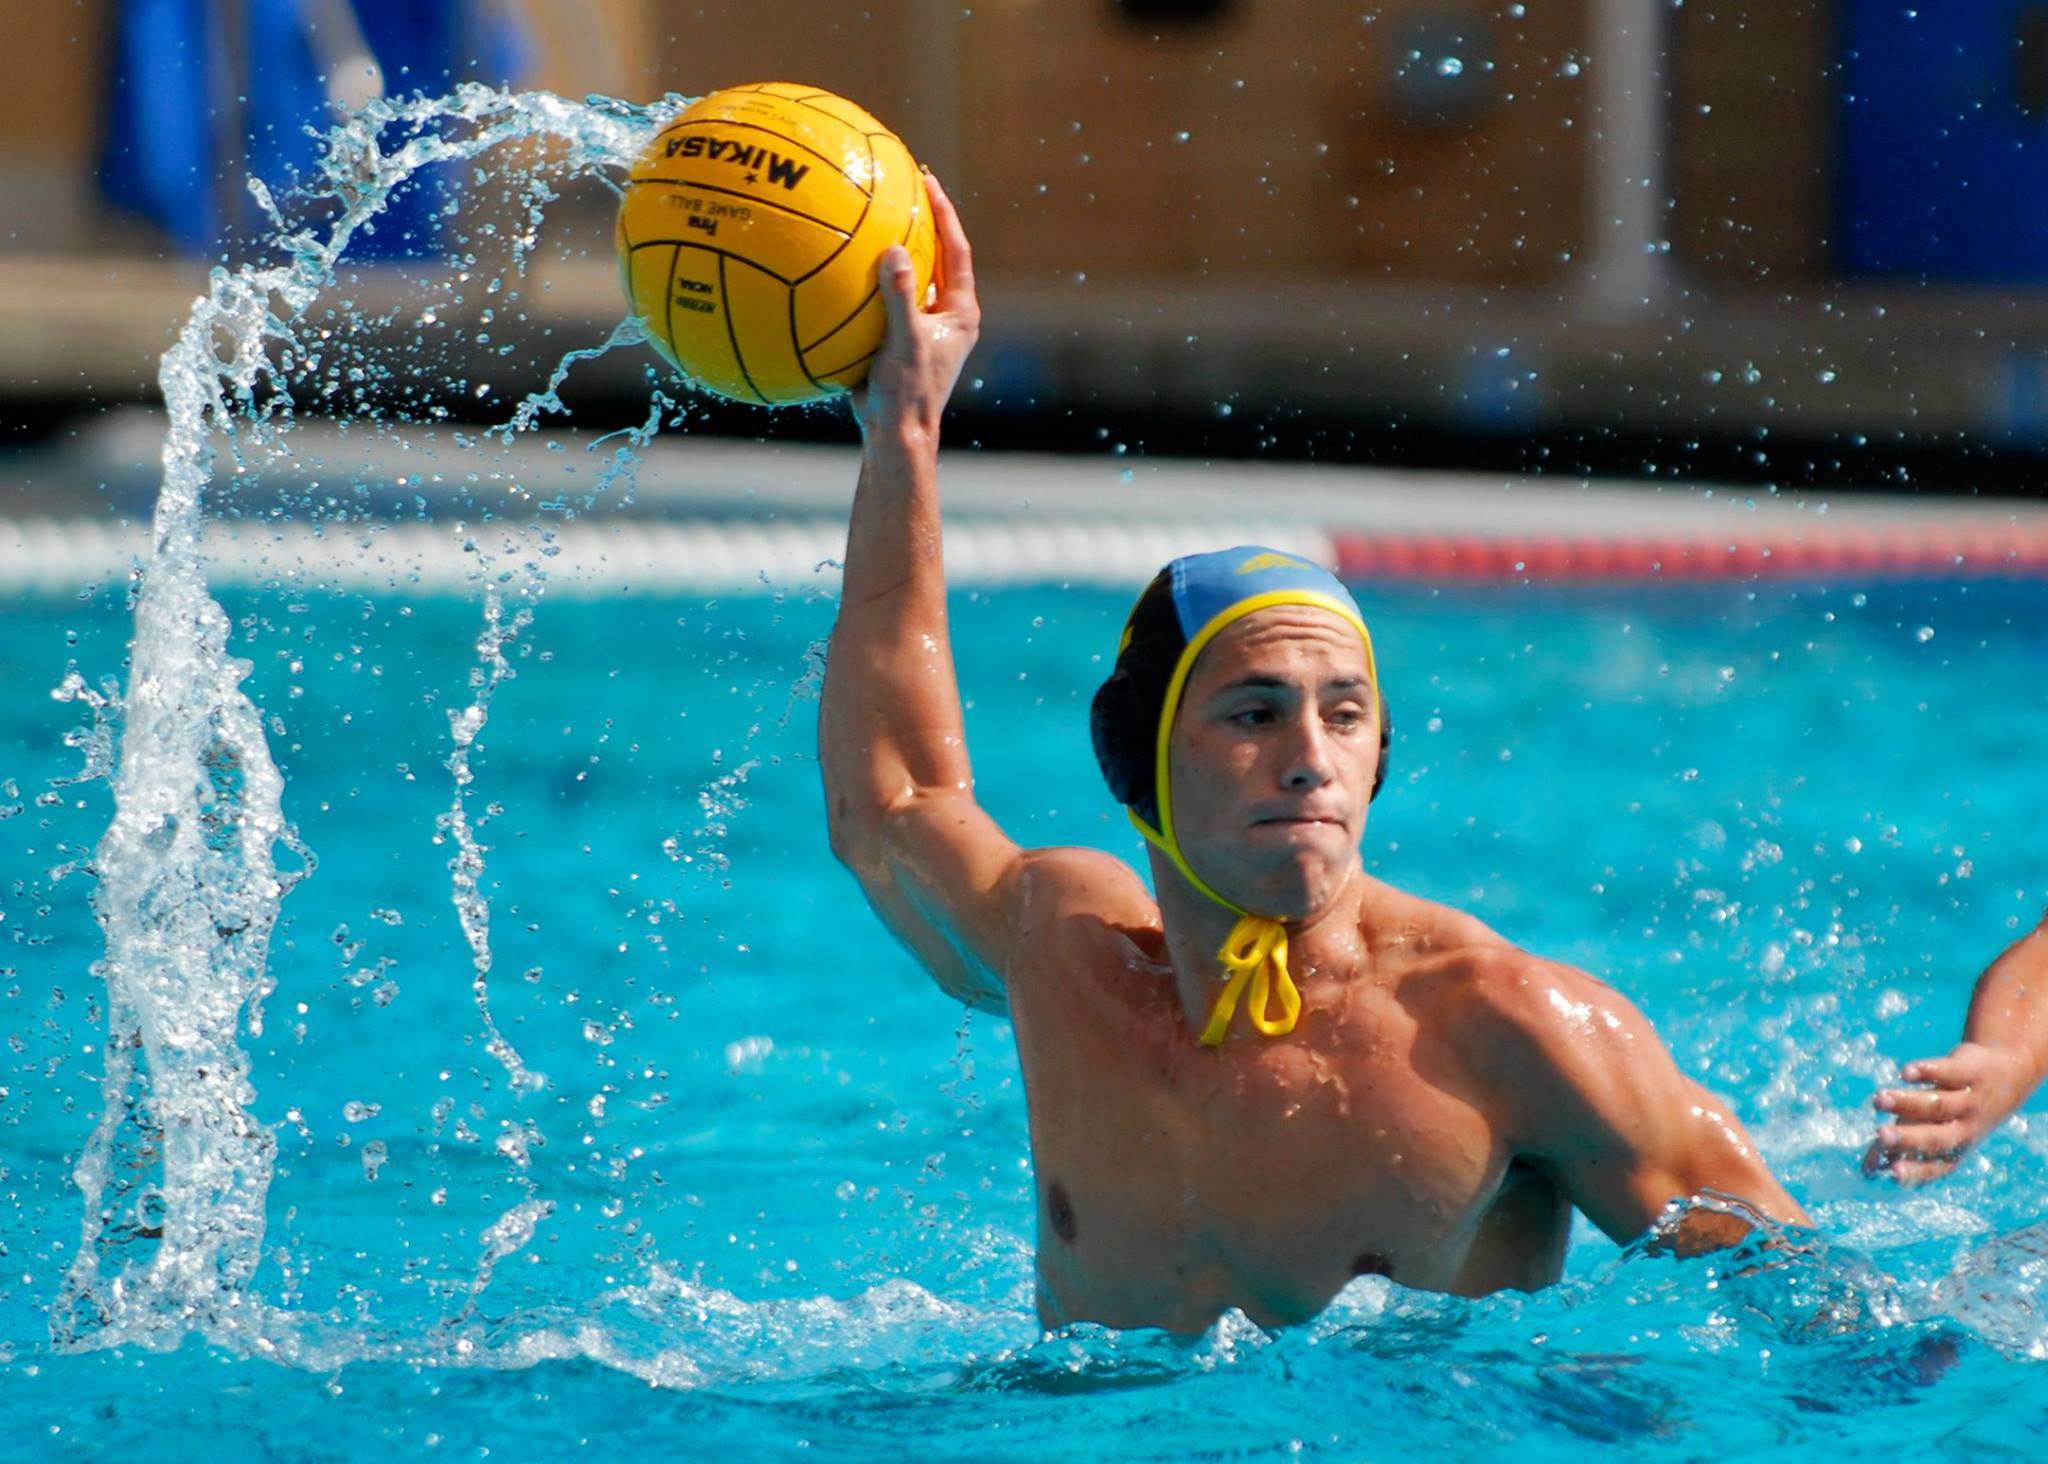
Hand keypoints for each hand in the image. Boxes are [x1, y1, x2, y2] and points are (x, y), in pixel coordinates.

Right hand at [851, 171, 979, 445]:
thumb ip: (900, 297)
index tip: (928, 181)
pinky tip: (839, 264)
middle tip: (904, 185)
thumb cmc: (907, 393)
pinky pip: (884, 299)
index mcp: (960, 313)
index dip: (944, 213)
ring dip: (895, 248)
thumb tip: (893, 250)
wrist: (895, 436)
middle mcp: (946, 316)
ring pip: (911, 277)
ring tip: (872, 214)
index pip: (956, 250)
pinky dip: (867, 280)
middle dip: (922, 220)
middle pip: (938, 256)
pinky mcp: (899, 339)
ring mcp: (923, 327)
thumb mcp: (904, 342)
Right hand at [1862, 1041, 2032, 1184]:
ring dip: (1907, 1102)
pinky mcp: (1970, 1072)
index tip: (1891, 1172)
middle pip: (1937, 1137)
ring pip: (1938, 1104)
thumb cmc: (1955, 1111)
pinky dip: (1927, 1072)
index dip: (1914, 1171)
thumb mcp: (1932, 1130)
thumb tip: (1868, 1170)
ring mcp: (1970, 1102)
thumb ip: (1901, 1147)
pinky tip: (1905, 1073)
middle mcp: (1965, 1130)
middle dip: (1908, 1138)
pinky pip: (1947, 1073)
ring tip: (1878, 1099)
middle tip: (1881, 1135)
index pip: (1934, 1167)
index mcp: (1954, 1151)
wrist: (2005, 1075)